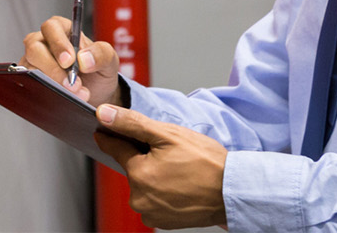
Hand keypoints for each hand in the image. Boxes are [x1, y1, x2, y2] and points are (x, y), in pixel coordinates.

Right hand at [19, 15, 120, 105]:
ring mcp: (34, 62)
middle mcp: (44, 43)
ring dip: (52, 84)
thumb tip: (84, 59)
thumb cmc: (98, 71)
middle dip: (54, 69)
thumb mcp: (109, 60)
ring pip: (30, 69)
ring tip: (75, 94)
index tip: (70, 61)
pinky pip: (30, 86)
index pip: (52, 28)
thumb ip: (101, 54)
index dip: (58, 43)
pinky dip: (45, 93)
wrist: (97, 95)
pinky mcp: (30, 80)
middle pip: (35, 49)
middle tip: (73, 84)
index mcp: (62, 30)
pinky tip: (61, 99)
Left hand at [93, 105, 228, 229]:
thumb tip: (103, 114)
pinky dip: (162, 191)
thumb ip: (132, 124)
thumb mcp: (168, 134)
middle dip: (144, 157)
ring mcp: (150, 213)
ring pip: (143, 184)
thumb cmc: (206, 162)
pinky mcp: (162, 222)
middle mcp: (139, 198)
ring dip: (154, 174)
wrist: (233, 192)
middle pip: (132, 167)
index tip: (106, 129)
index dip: (113, 135)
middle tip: (169, 153)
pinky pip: (153, 200)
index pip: (115, 148)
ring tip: (178, 170)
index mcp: (138, 173)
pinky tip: (179, 184)